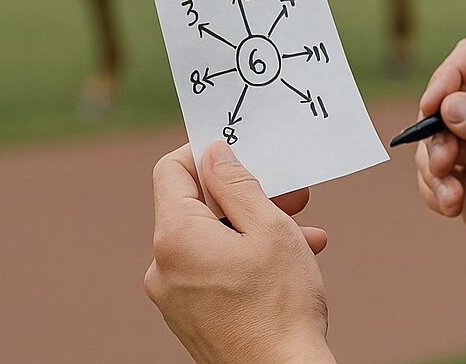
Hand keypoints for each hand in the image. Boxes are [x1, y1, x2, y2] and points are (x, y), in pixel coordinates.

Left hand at [146, 142, 334, 363]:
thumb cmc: (280, 305)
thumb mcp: (268, 228)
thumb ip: (237, 184)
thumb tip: (213, 152)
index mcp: (176, 238)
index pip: (170, 171)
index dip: (204, 151)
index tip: (241, 148)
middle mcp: (163, 266)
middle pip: (196, 206)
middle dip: (245, 193)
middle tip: (291, 189)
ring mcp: (174, 296)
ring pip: (212, 239)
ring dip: (255, 226)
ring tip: (302, 227)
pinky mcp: (191, 316)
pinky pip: (214, 269)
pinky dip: (247, 256)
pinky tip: (292, 258)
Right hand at [414, 37, 465, 305]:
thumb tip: (452, 104)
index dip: (450, 73)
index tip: (434, 104)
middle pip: (444, 96)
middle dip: (435, 128)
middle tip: (445, 161)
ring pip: (430, 136)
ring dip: (432, 164)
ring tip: (452, 195)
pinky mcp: (461, 180)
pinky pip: (429, 172)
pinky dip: (431, 188)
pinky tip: (452, 208)